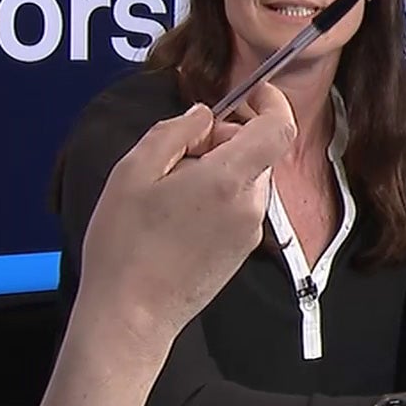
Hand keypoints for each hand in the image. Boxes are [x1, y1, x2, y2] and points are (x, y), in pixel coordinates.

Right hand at [77, 83, 297, 338]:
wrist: (131, 315)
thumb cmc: (126, 245)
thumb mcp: (134, 172)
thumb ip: (175, 132)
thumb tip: (205, 115)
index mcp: (230, 180)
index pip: (280, 127)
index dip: (271, 100)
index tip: (249, 90)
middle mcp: (252, 205)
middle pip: (258, 150)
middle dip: (225, 136)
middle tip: (178, 151)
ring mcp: (251, 231)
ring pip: (248, 176)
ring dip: (219, 166)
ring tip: (169, 188)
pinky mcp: (243, 249)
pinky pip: (240, 203)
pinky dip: (219, 192)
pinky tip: (178, 212)